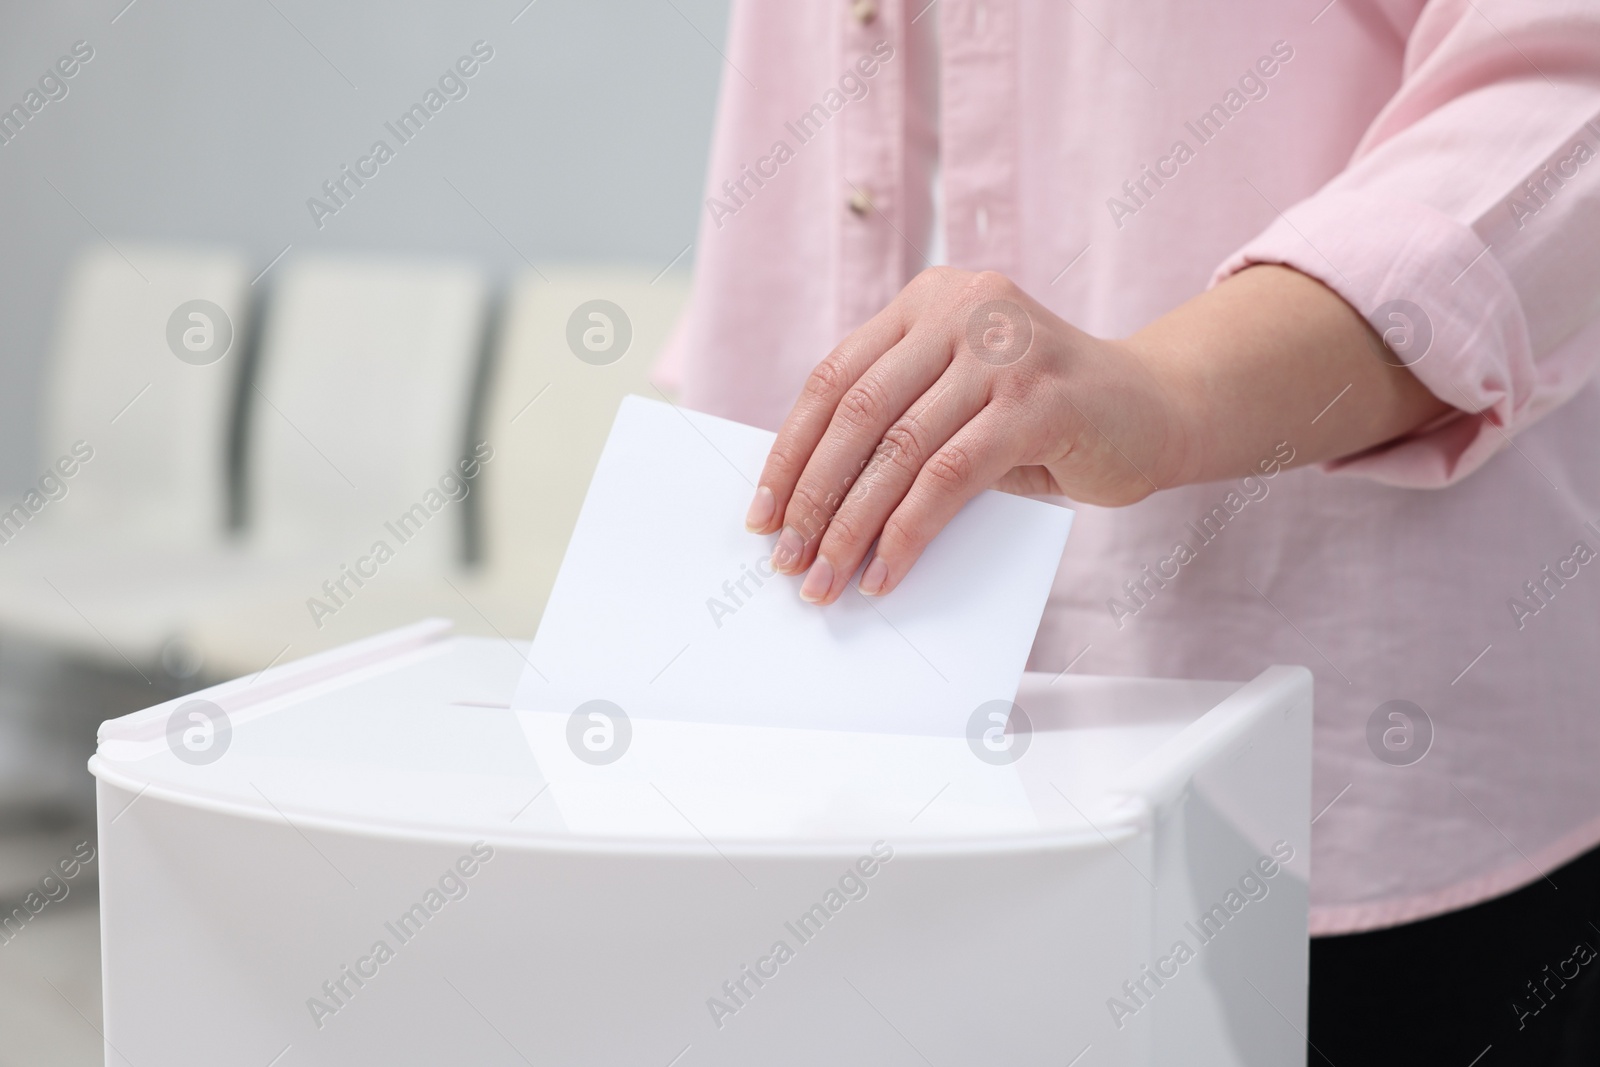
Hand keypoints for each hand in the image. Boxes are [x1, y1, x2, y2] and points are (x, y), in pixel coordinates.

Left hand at [743, 268, 1190, 605]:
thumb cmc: (1047, 417)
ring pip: (899, 450)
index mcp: (928, 302)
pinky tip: (888, 572)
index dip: (791, 451)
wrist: (1159, 409)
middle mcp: (962, 310)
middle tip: (788, 559)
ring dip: (852, 526)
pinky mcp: (1040, 401)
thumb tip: (814, 507)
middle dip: (813, 497)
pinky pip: (950, 476)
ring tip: (827, 579)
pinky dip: (909, 532)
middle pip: (857, 412)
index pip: (834, 379)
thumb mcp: (963, 404)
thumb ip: (902, 428)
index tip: (764, 513)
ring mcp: (1004, 350)